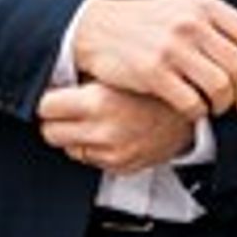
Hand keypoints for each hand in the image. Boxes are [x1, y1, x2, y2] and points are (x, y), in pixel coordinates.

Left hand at [37, 81, 198, 173]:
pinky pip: (90, 159)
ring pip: (68, 148)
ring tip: (91, 118)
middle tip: (66, 107)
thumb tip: (48, 72)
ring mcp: (113, 152)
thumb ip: (82, 74)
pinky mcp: (121, 166)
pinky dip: (92, 147)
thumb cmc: (151, 85)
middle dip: (55, 120)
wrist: (191, 110)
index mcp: (98, 102)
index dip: (48, 98)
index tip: (53, 93)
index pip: (44, 107)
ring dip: (74, 135)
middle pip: (49, 132)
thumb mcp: (115, 70)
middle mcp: (104, 130)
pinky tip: (107, 130)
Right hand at [73, 0, 236, 119]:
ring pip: (220, 87)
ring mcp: (171, 48)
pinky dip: (198, 113)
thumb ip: (221, 23)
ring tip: (217, 107)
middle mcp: (190, 23)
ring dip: (224, 105)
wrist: (93, 28)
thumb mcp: (183, 9)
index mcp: (203, 5)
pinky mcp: (152, 72)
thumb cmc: (141, 21)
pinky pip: (192, 102)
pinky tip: (193, 110)